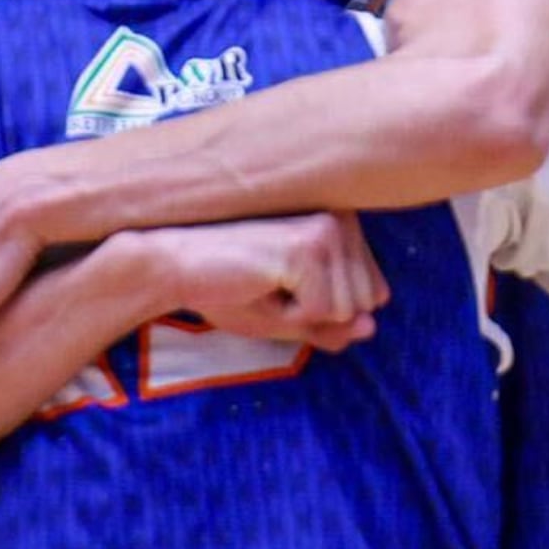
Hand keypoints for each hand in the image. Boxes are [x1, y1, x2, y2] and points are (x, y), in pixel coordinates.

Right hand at [154, 213, 388, 351]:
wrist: (176, 269)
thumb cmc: (228, 287)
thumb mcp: (289, 317)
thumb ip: (331, 325)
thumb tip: (371, 328)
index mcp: (343, 227)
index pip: (373, 296)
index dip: (325, 312)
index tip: (284, 289)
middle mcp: (342, 220)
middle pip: (364, 306)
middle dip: (315, 316)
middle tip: (270, 289)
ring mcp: (327, 230)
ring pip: (347, 311)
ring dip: (301, 316)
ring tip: (265, 285)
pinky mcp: (307, 246)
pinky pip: (321, 312)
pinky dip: (288, 316)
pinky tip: (259, 285)